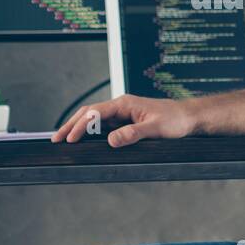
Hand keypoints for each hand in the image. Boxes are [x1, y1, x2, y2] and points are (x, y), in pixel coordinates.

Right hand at [51, 93, 196, 147]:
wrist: (188, 118)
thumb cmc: (175, 120)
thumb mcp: (155, 129)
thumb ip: (133, 134)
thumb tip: (112, 140)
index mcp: (124, 104)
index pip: (95, 114)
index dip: (79, 126)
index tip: (69, 139)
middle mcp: (121, 107)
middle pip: (89, 114)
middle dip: (71, 125)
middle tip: (56, 139)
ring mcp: (122, 114)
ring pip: (94, 120)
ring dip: (79, 128)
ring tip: (64, 140)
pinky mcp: (126, 122)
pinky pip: (104, 126)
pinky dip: (91, 133)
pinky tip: (84, 141)